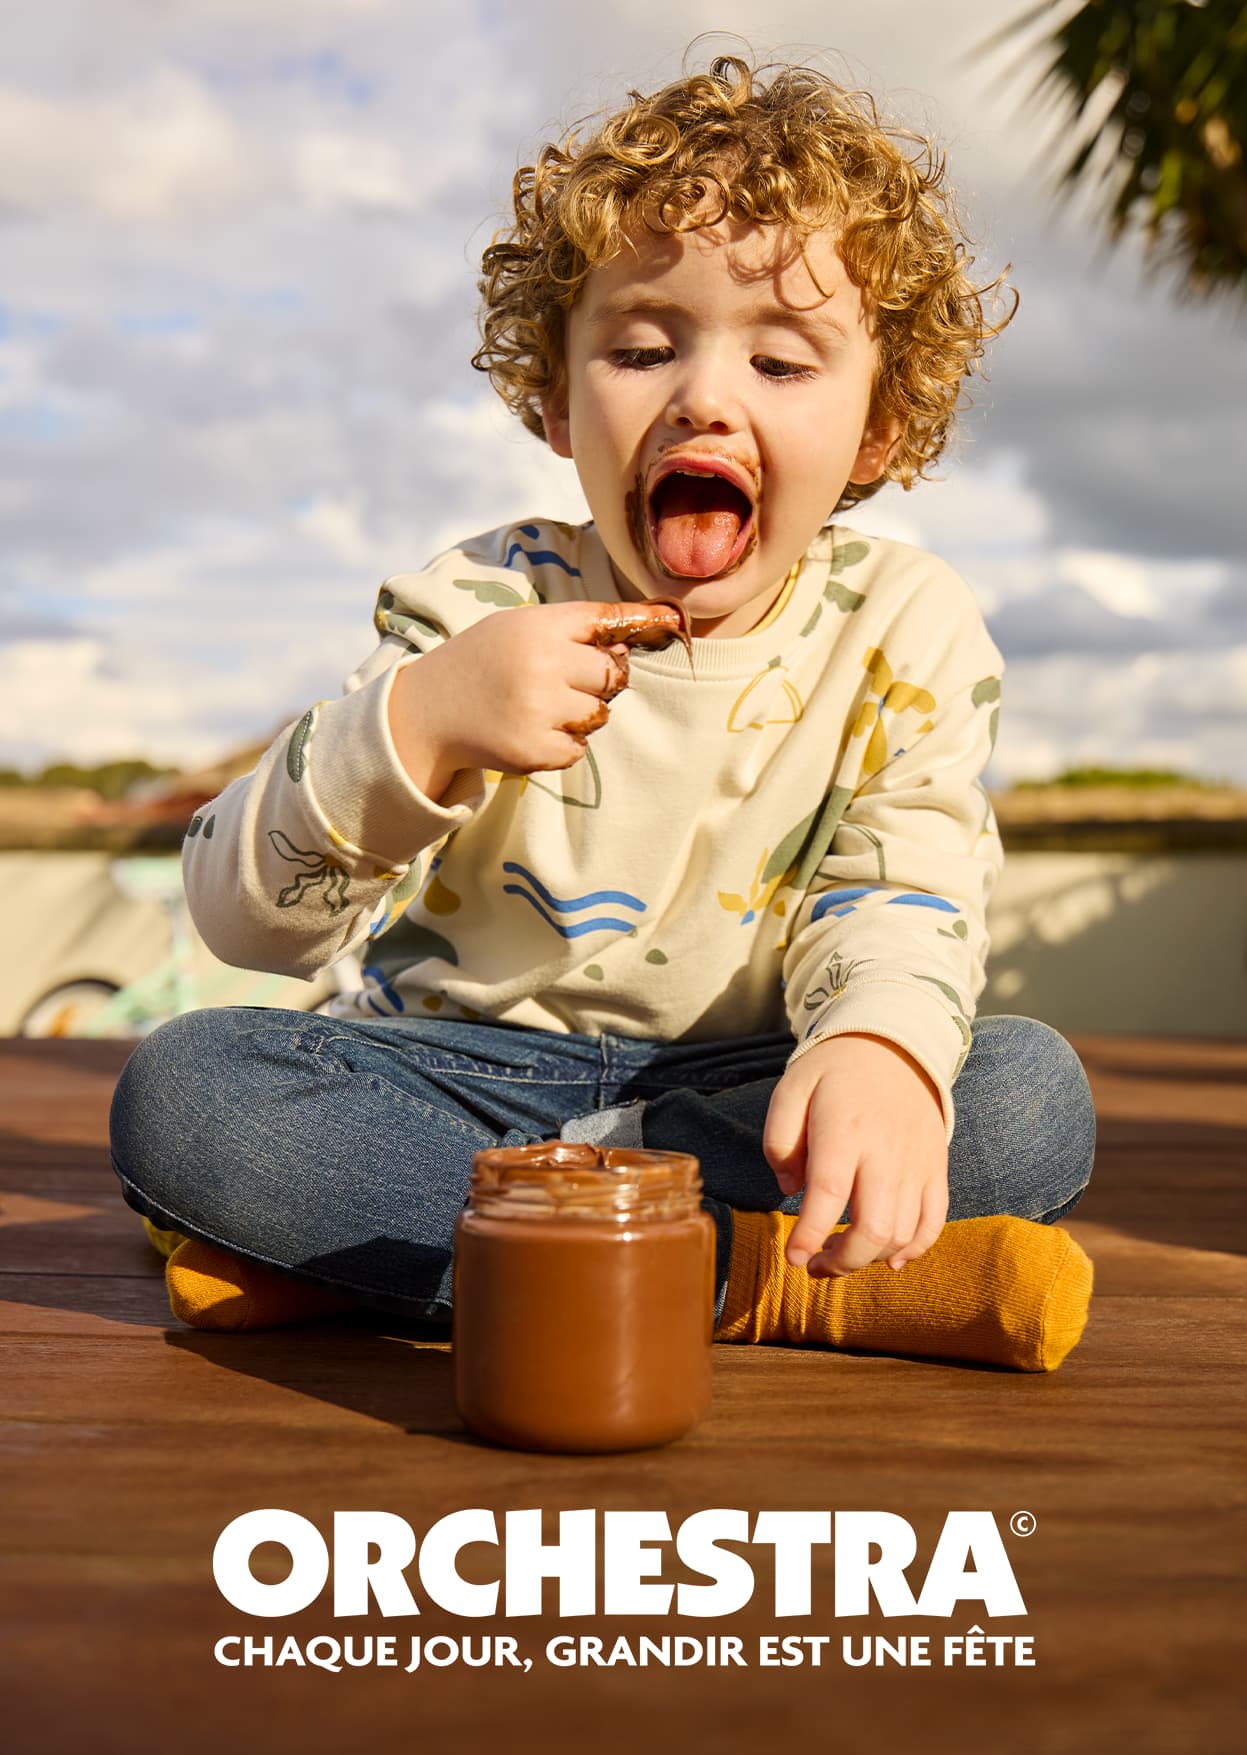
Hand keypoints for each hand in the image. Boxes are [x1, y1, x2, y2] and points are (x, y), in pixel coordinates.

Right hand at [393, 599, 687, 778]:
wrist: (429, 711)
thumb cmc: (483, 662)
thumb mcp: (518, 627)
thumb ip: (570, 630)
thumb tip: (631, 642)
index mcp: (538, 626)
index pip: (605, 618)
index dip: (644, 618)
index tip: (675, 618)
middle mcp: (541, 663)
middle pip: (612, 674)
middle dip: (597, 680)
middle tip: (560, 681)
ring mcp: (538, 709)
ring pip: (599, 714)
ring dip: (580, 714)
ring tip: (539, 705)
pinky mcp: (534, 750)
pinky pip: (579, 748)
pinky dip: (562, 743)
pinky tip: (529, 729)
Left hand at [762, 1034, 948, 1275]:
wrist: (895, 1046)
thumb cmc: (833, 1071)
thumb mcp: (791, 1088)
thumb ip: (778, 1139)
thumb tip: (789, 1190)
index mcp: (844, 1130)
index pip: (828, 1193)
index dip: (810, 1234)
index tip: (794, 1257)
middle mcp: (885, 1152)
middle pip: (874, 1228)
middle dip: (842, 1262)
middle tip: (815, 1265)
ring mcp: (916, 1163)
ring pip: (902, 1233)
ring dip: (870, 1259)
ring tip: (842, 1254)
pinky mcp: (936, 1168)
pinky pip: (934, 1222)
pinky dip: (915, 1250)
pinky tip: (890, 1260)